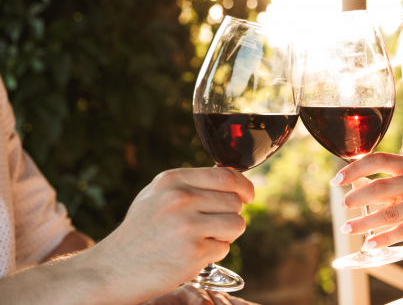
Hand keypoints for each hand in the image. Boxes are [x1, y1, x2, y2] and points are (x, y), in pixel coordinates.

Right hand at [86, 167, 254, 304]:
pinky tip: (191, 254)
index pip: (226, 175)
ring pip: (236, 224)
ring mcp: (187, 226)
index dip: (244, 186)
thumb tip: (232, 177)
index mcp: (172, 180)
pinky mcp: (194, 253)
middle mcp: (180, 199)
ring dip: (226, 234)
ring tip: (202, 239)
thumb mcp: (158, 195)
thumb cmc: (141, 231)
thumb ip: (191, 184)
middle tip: (211, 225)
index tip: (247, 195)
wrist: (114, 269)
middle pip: (235, 201)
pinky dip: (214, 253)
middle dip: (231, 214)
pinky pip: (225, 248)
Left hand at [335, 153, 402, 247]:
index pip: (379, 160)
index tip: (337, 180)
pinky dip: (383, 238)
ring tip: (347, 228)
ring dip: (364, 222)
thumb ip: (380, 184)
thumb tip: (350, 181)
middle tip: (343, 205)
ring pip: (390, 213)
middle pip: (382, 187)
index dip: (355, 169)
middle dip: (357, 197)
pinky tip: (369, 243)